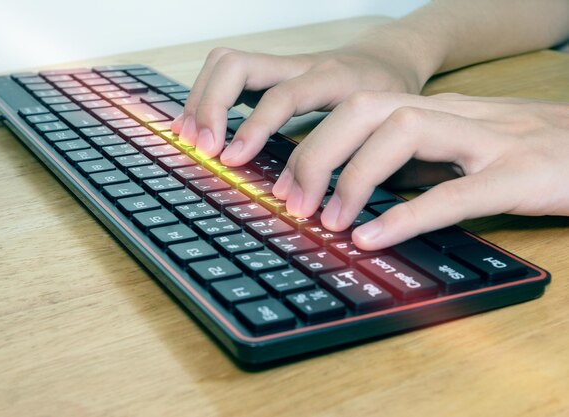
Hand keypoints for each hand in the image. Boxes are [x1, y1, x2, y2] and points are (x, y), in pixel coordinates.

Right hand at [171, 38, 428, 163]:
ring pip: (225, 64)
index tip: (231, 160)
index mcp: (332, 79)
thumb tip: (316, 205)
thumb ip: (355, 160)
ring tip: (190, 140)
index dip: (252, 128)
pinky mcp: (269, 73)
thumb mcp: (383, 128)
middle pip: (237, 65)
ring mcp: (280, 66)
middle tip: (203, 149)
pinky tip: (199, 128)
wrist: (388, 60)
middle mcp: (300, 66)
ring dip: (200, 101)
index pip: (281, 97)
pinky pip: (228, 75)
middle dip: (210, 106)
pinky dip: (206, 99)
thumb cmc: (387, 99)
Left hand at [270, 92, 568, 249]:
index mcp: (437, 112)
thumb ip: (415, 164)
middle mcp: (456, 115)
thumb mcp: (461, 151)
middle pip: (367, 108)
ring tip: (329, 221)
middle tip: (293, 202)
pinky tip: (372, 237)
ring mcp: (491, 140)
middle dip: (318, 153)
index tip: (285, 185)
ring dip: (355, 177)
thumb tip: (358, 190)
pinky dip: (407, 215)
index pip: (357, 108)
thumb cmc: (532, 153)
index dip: (313, 144)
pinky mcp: (522, 175)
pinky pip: (456, 192)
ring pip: (404, 131)